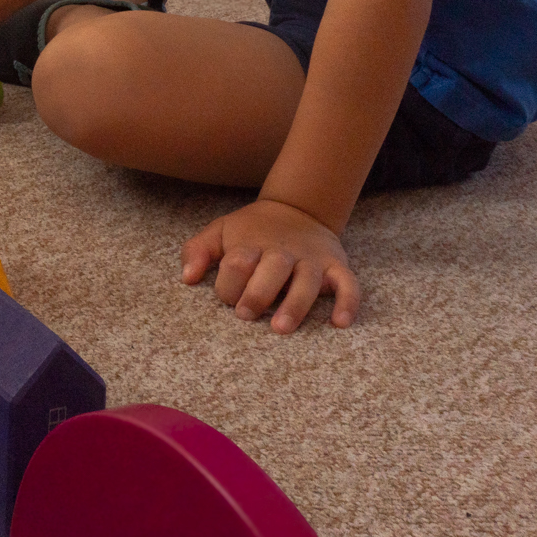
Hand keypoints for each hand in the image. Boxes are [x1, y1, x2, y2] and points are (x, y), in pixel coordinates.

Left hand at [180, 199, 360, 332]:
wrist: (297, 209)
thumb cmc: (252, 231)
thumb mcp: (221, 231)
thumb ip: (198, 251)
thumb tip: (187, 278)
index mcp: (252, 243)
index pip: (237, 263)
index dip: (228, 284)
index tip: (228, 299)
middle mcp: (284, 251)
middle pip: (272, 270)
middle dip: (257, 294)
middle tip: (246, 315)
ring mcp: (312, 258)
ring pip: (307, 282)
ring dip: (295, 305)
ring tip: (281, 328)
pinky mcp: (337, 265)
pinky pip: (348, 284)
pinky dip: (348, 302)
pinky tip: (340, 323)